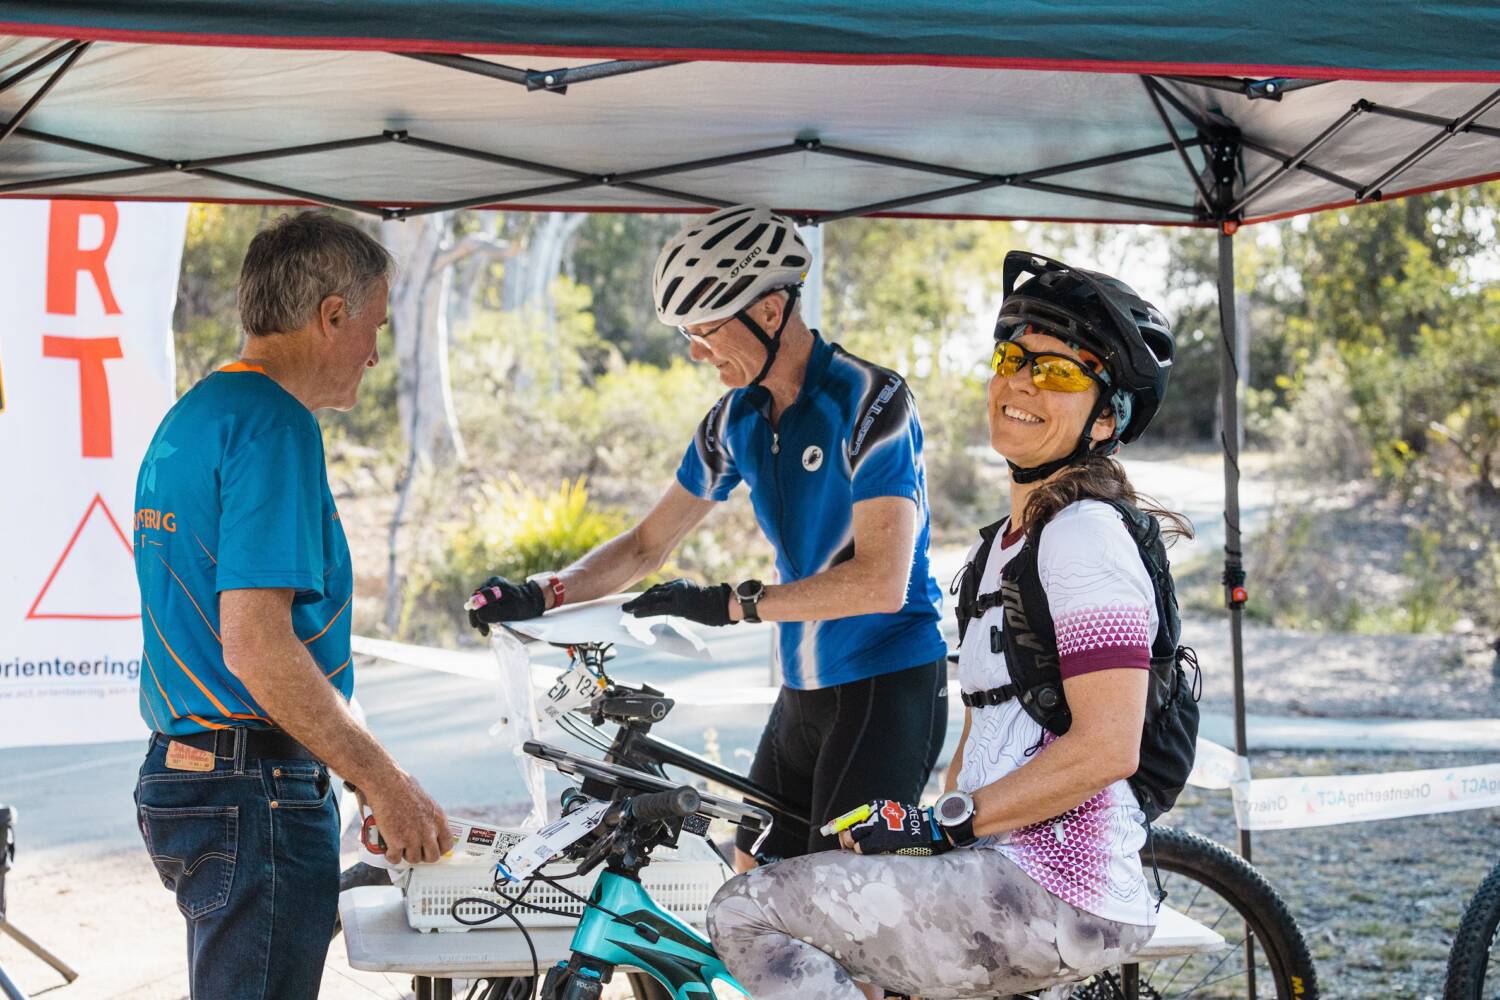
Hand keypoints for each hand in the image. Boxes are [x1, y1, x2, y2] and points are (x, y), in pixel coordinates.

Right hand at [361, 769, 452, 865]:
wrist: (387, 783)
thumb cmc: (403, 787)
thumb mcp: (426, 802)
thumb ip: (430, 818)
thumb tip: (429, 831)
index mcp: (439, 819)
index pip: (447, 844)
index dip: (439, 850)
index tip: (431, 849)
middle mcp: (429, 831)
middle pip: (432, 857)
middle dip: (423, 856)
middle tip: (414, 851)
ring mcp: (413, 838)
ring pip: (414, 859)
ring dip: (406, 855)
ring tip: (400, 847)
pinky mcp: (396, 841)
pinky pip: (396, 858)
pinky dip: (392, 856)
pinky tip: (389, 850)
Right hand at [466, 576, 545, 634]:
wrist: (534, 600)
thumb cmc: (525, 605)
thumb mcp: (512, 611)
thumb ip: (494, 612)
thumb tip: (478, 614)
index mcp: (495, 584)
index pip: (476, 600)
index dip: (475, 614)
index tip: (477, 627)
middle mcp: (491, 583)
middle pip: (476, 602)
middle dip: (477, 618)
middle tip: (484, 632)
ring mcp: (491, 587)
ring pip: (479, 605)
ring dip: (480, 618)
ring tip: (485, 631)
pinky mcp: (492, 593)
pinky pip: (484, 605)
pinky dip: (485, 615)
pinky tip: (488, 624)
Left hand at [621, 579, 733, 626]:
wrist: (722, 605)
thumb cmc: (712, 605)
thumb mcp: (694, 598)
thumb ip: (681, 599)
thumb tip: (669, 607)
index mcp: (680, 583)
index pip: (658, 589)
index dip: (645, 596)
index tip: (636, 601)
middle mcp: (676, 586)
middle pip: (652, 592)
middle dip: (638, 600)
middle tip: (625, 606)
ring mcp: (677, 594)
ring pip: (652, 599)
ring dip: (637, 605)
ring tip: (626, 610)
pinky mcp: (677, 604)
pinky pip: (657, 608)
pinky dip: (644, 611)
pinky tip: (635, 615)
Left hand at [837, 799, 951, 856]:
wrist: (930, 830)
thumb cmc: (912, 827)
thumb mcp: (892, 817)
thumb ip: (875, 822)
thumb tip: (854, 834)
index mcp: (875, 806)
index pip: (852, 817)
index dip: (843, 826)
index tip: (837, 832)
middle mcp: (873, 813)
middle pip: (849, 828)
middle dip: (845, 838)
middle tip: (846, 844)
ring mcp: (876, 826)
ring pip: (853, 837)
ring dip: (853, 845)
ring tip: (859, 848)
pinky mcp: (880, 839)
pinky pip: (861, 847)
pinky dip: (861, 850)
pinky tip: (867, 851)